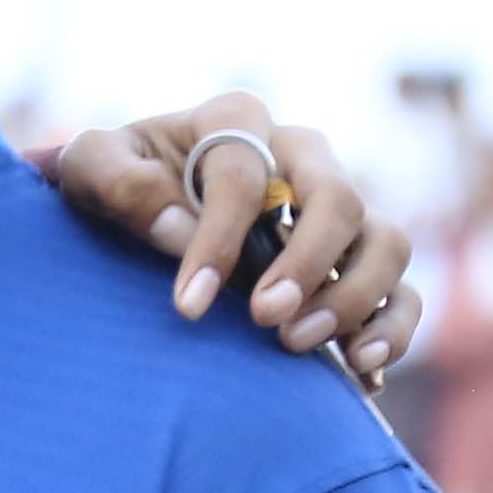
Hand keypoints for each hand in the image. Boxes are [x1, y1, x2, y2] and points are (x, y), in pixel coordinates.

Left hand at [33, 92, 423, 376]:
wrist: (130, 203)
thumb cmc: (112, 179)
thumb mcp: (90, 166)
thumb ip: (120, 182)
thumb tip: (177, 227)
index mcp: (237, 121)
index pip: (244, 176)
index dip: (219, 242)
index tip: (189, 305)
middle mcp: (302, 157)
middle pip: (340, 201)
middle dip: (308, 265)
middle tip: (265, 319)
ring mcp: (336, 209)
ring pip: (387, 242)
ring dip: (356, 297)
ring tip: (298, 344)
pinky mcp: (352, 259)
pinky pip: (402, 290)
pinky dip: (391, 327)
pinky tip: (358, 370)